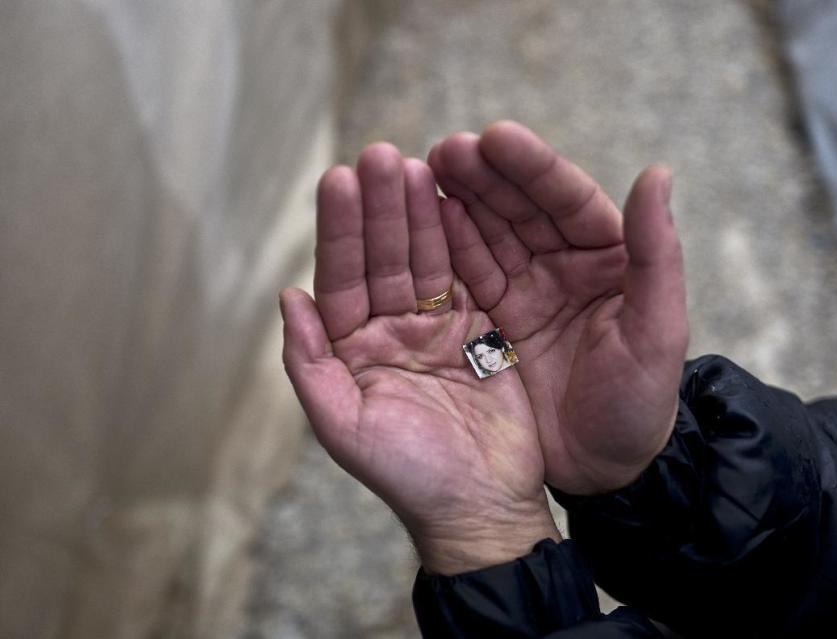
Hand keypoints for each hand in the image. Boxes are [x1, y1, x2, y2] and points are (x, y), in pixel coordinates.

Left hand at [280, 144, 558, 574]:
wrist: (481, 505)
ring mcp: (437, 328)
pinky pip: (470, 276)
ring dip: (420, 214)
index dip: (338, 230)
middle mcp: (389, 331)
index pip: (341, 277)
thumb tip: (288, 295)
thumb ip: (310, 364)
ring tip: (417, 165)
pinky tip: (457, 201)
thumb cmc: (409, 476)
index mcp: (351, 350)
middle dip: (380, 208)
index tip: (338, 178)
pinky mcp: (480, 330)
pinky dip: (463, 240)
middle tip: (382, 155)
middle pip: (383, 257)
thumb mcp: (346, 427)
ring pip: (426, 259)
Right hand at [428, 122, 687, 494]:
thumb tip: (659, 171)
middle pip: (520, 208)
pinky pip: (466, 275)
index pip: (569, 200)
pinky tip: (422, 223)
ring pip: (487, 234)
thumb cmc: (642, 404)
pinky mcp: (494, 321)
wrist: (608, 470)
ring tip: (417, 173)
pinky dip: (444, 248)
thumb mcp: (657, 333)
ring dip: (456, 202)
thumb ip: (657, 253)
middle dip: (484, 176)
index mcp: (609, 257)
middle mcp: (564, 265)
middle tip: (443, 150)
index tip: (495, 138)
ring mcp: (526, 290)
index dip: (533, 168)